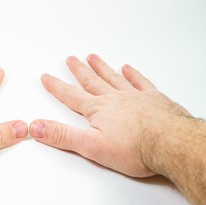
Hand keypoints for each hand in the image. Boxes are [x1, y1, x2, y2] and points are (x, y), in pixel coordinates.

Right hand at [30, 54, 189, 176]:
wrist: (170, 143)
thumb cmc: (133, 148)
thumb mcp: (90, 147)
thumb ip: (62, 136)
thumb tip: (35, 127)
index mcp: (98, 110)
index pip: (71, 96)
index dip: (56, 87)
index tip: (46, 77)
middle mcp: (114, 99)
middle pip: (92, 82)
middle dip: (79, 71)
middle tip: (70, 58)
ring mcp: (135, 96)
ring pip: (113, 78)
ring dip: (102, 67)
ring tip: (93, 56)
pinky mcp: (155, 99)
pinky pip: (141, 82)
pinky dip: (133, 74)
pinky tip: (128, 68)